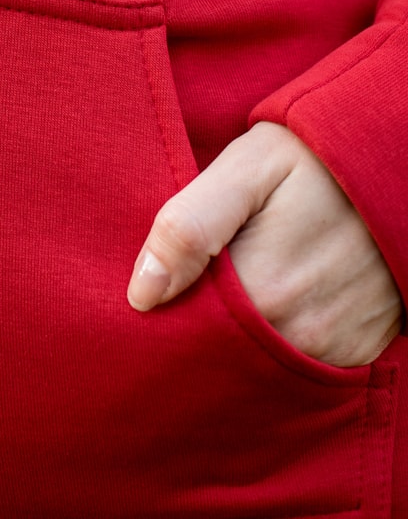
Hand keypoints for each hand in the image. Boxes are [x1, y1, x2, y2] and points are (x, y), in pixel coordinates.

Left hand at [127, 121, 401, 366]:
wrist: (392, 164)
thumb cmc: (313, 160)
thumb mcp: (246, 169)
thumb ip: (190, 226)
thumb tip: (142, 295)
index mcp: (260, 289)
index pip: (187, 329)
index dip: (165, 310)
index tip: (152, 290)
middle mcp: (298, 333)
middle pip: (221, 352)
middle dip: (199, 325)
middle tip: (192, 281)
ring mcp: (331, 347)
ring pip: (260, 362)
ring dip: (240, 334)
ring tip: (236, 284)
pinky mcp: (357, 352)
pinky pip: (300, 365)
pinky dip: (280, 340)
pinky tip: (272, 300)